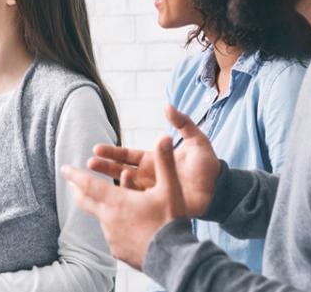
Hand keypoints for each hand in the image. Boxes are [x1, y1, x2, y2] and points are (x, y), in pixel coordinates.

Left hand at [62, 136, 186, 269]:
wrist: (175, 259)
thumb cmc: (172, 222)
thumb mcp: (171, 190)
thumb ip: (165, 163)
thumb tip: (165, 137)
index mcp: (117, 201)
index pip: (88, 185)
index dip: (75, 175)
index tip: (64, 168)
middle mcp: (109, 218)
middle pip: (85, 201)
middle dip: (77, 189)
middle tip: (71, 183)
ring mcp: (111, 236)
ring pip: (101, 217)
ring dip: (101, 208)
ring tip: (108, 202)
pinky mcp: (117, 250)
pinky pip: (111, 234)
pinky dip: (114, 225)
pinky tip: (124, 225)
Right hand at [85, 105, 220, 216]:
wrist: (221, 189)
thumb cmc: (207, 165)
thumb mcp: (197, 140)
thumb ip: (183, 123)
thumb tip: (167, 106)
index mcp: (153, 160)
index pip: (127, 156)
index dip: (112, 152)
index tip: (96, 148)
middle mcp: (149, 176)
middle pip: (121, 170)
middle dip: (104, 166)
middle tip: (89, 163)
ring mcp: (153, 191)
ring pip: (127, 187)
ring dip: (113, 182)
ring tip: (99, 178)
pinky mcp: (161, 204)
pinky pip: (141, 201)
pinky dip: (130, 197)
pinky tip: (122, 193)